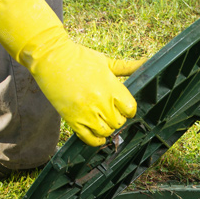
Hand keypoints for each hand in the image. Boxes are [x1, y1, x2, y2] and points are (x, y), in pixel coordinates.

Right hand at [0, 0, 140, 145]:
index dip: (129, 110)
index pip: (130, 108)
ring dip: (107, 129)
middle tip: (112, 112)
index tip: (124, 107)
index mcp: (111, 86)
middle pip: (118, 122)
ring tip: (103, 121)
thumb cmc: (80, 58)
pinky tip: (97, 135)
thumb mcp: (106, 61)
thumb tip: (148, 63)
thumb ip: (127, 67)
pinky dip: (96, 140)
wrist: (51, 58)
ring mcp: (86, 111)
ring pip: (106, 132)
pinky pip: (88, 139)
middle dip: (118, 118)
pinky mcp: (72, 119)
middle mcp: (100, 101)